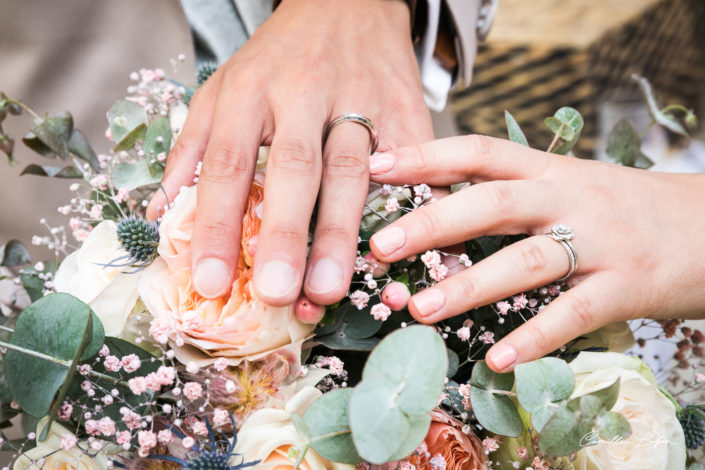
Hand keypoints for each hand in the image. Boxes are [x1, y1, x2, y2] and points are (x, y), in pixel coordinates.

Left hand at [147, 0, 432, 306]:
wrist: (348, 2)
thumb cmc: (280, 56)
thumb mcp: (223, 85)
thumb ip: (193, 147)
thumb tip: (162, 213)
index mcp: (252, 89)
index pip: (229, 163)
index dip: (217, 225)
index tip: (210, 281)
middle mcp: (306, 94)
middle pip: (296, 169)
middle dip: (285, 234)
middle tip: (275, 293)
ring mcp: (362, 102)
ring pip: (354, 173)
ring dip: (341, 234)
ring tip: (328, 289)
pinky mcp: (406, 112)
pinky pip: (407, 168)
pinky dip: (405, 212)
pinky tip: (399, 254)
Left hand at [367, 135, 704, 371]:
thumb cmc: (621, 209)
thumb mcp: (568, 185)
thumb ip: (512, 193)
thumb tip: (437, 213)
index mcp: (550, 171)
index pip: (480, 152)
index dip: (428, 156)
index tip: (378, 166)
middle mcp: (571, 199)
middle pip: (494, 202)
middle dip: (434, 223)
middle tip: (381, 245)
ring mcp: (600, 243)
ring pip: (528, 261)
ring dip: (470, 285)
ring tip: (420, 309)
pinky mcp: (626, 287)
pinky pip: (574, 314)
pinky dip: (535, 337)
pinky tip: (498, 358)